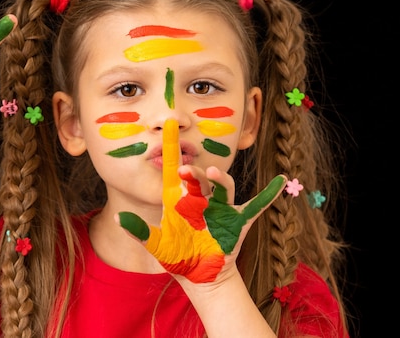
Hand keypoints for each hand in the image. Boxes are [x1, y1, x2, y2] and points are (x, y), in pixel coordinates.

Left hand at [118, 118, 286, 282]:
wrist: (199, 275)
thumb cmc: (176, 256)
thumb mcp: (156, 244)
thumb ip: (139, 232)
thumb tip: (119, 218)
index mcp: (178, 198)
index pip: (174, 167)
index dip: (172, 147)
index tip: (170, 124)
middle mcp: (199, 198)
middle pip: (198, 178)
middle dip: (193, 173)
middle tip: (184, 170)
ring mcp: (219, 208)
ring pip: (223, 187)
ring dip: (219, 179)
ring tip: (211, 174)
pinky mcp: (236, 221)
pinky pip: (255, 205)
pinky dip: (268, 194)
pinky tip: (280, 182)